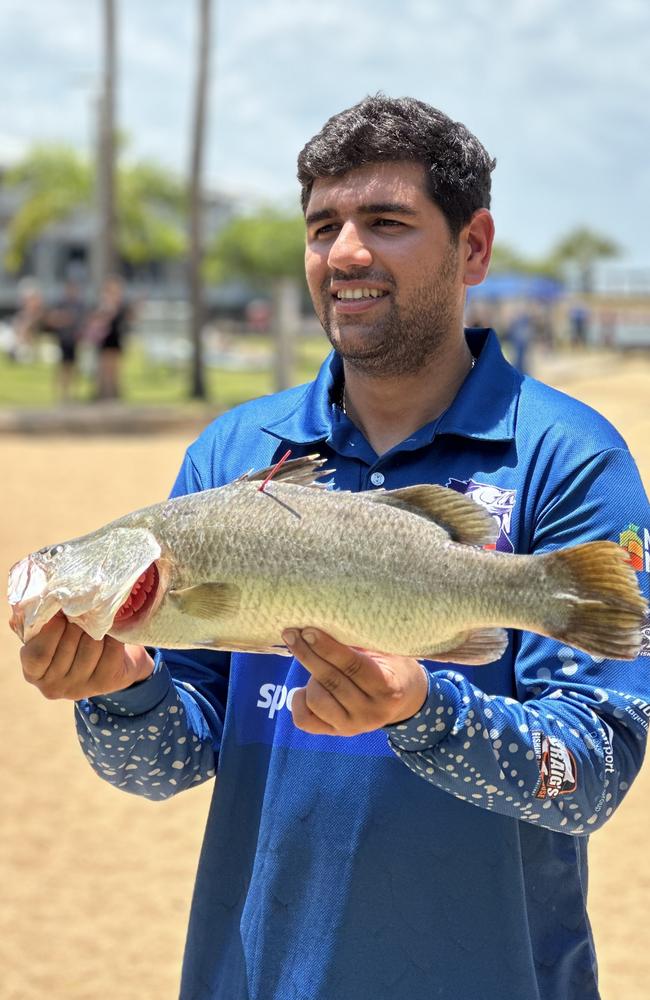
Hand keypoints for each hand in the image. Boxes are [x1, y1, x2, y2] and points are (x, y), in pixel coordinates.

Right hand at [18, 612, 153, 700]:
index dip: (51, 630)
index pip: (38, 654)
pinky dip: (113, 636)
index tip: (61, 614)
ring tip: (96, 619)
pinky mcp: (105, 684)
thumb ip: (38, 619)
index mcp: (32, 672)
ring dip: (96, 627)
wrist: (103, 657)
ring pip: (91, 646)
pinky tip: (110, 632)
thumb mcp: (46, 630)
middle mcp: (53, 687)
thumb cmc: (68, 637)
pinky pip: (111, 651)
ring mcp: (80, 689)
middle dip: (77, 622)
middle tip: (83, 610)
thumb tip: (37, 601)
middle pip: (67, 646)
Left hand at [282, 627, 427, 735]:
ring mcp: (353, 726)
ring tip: (317, 664)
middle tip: (292, 633)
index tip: (308, 631)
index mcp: (387, 688)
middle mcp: (370, 712)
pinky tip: (303, 688)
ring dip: (310, 677)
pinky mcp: (336, 733)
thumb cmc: (392, 665)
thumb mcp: (386, 652)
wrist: (404, 699)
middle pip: (330, 681)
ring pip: (315, 699)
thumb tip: (322, 625)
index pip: (353, 666)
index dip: (328, 648)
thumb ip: (359, 645)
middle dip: (307, 654)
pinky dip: (298, 701)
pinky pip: (304, 720)